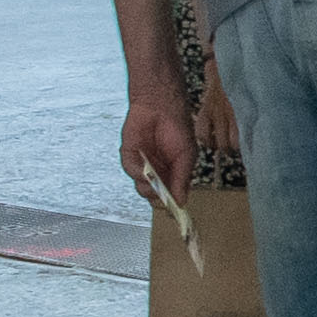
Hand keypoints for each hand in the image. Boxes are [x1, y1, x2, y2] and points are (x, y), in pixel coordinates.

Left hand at [123, 72, 196, 197]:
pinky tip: (145, 160)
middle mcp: (157, 172)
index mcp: (173, 173)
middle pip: (154, 197)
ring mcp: (142, 165)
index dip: (171, 204)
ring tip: (153, 173)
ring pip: (141, 187)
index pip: (171, 196)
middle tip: (161, 192)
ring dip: (146, 184)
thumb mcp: (187, 155)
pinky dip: (137, 169)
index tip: (173, 211)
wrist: (160, 105)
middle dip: (158, 197)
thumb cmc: (177, 127)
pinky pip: (131, 169)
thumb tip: (181, 202)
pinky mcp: (129, 156)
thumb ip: (182, 179)